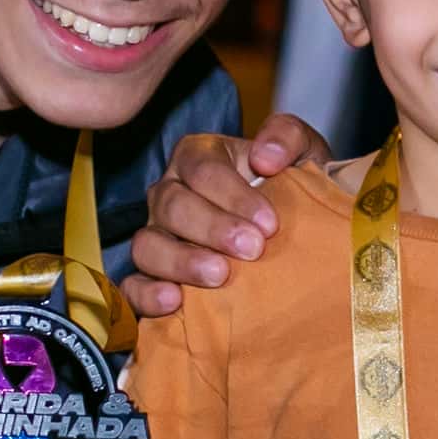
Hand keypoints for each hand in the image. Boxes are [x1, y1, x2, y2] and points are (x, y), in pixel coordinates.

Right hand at [123, 114, 333, 317]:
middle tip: (252, 249)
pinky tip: (174, 301)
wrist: (300, 235)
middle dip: (213, 227)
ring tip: (219, 276)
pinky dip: (146, 295)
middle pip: (173, 206)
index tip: (269, 223)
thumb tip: (266, 156)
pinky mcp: (152, 277)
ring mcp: (156, 236)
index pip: (202, 169)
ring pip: (148, 245)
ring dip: (182, 261)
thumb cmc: (293, 190)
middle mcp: (169, 194)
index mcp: (198, 158)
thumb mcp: (304, 153)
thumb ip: (289, 137)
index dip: (233, 194)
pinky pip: (133, 286)